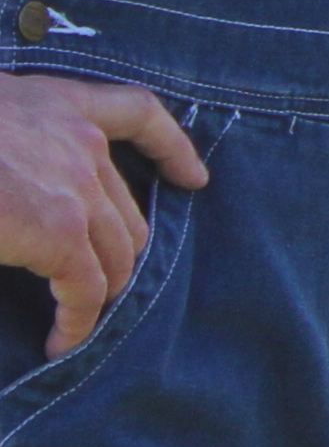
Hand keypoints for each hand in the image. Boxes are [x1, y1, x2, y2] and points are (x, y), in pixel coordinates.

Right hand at [0, 70, 205, 351]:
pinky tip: (63, 342)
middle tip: (94, 286)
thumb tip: (17, 191)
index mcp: (57, 104)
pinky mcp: (59, 231)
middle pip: (127, 209)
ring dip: (102, 291)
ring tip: (78, 321)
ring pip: (118, 252)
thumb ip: (12, 148)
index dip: (171, 148)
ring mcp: (76, 184)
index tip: (193, 179)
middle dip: (117, 252)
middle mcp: (81, 139)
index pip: (139, 114)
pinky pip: (88, 288)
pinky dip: (81, 321)